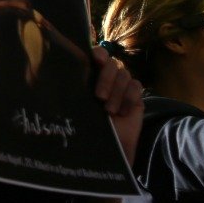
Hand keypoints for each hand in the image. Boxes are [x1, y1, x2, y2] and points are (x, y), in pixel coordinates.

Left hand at [90, 46, 144, 162]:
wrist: (108, 148)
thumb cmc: (89, 127)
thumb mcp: (80, 106)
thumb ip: (79, 88)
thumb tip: (67, 73)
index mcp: (91, 76)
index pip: (97, 55)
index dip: (98, 54)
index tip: (96, 59)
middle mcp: (108, 78)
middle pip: (112, 63)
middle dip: (106, 78)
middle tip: (99, 97)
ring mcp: (123, 86)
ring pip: (124, 74)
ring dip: (117, 92)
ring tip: (109, 111)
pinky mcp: (137, 97)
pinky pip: (136, 86)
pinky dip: (129, 97)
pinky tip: (123, 112)